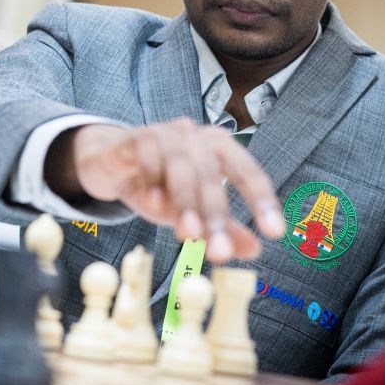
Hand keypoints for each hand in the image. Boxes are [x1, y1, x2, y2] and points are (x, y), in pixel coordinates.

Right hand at [63, 120, 282, 261]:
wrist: (111, 164)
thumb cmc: (158, 186)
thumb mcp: (191, 211)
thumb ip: (221, 227)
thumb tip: (254, 249)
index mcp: (219, 148)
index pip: (247, 172)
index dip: (262, 201)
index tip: (274, 232)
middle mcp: (196, 135)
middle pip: (211, 174)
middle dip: (216, 215)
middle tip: (219, 252)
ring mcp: (166, 132)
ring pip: (181, 165)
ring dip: (185, 202)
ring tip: (188, 235)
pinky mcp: (136, 137)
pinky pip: (147, 157)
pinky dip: (152, 181)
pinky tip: (152, 204)